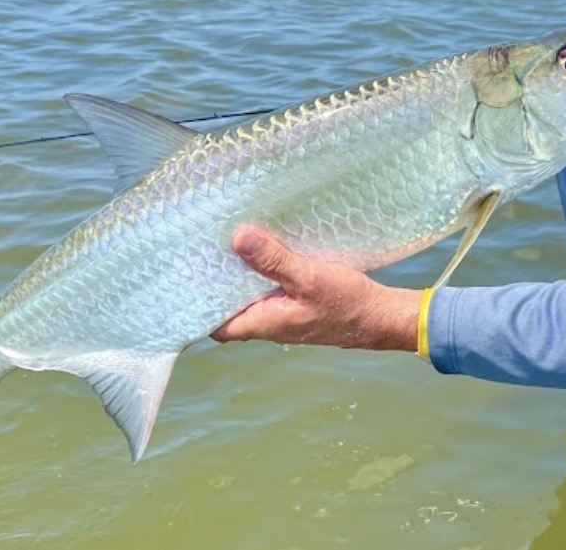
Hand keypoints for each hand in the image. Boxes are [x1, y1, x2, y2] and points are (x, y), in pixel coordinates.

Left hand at [211, 227, 420, 351]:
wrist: (382, 318)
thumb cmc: (346, 303)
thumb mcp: (308, 276)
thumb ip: (273, 260)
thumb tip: (238, 237)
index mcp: (264, 323)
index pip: (215, 326)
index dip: (196, 308)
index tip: (184, 281)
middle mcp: (269, 324)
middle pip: (229, 311)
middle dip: (214, 287)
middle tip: (201, 255)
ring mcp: (284, 317)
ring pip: (249, 300)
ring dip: (238, 280)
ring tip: (225, 248)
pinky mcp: (298, 306)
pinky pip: (269, 293)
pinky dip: (260, 277)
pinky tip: (263, 253)